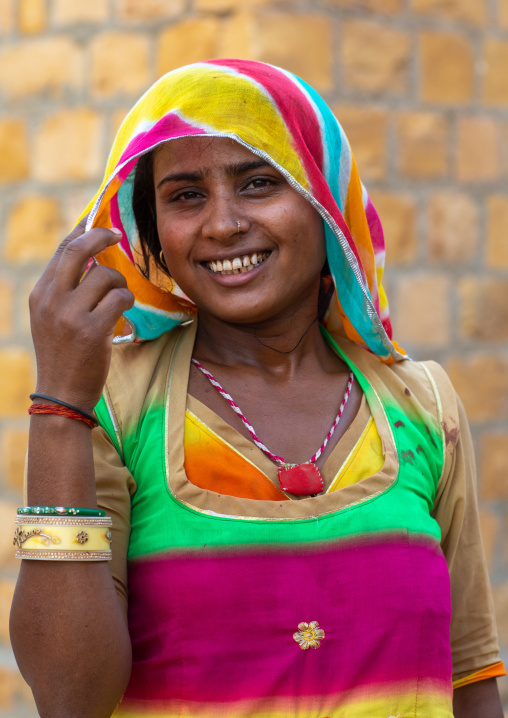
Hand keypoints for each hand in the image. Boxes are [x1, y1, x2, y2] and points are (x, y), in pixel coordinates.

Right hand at [29, 217, 133, 412]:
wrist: (61, 394)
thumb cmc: (63, 355)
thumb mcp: (51, 318)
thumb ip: (64, 290)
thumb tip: (89, 256)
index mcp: (40, 294)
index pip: (62, 250)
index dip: (83, 231)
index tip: (98, 224)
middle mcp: (51, 299)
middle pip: (78, 250)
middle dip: (101, 236)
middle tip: (117, 235)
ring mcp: (70, 314)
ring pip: (106, 276)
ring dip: (120, 285)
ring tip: (118, 301)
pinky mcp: (92, 330)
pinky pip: (120, 298)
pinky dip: (127, 302)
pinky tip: (124, 313)